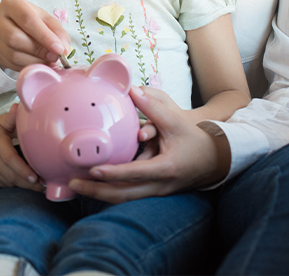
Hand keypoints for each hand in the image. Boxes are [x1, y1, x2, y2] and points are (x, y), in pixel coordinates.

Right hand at [0, 0, 70, 71]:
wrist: (10, 23)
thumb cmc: (30, 19)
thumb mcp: (45, 18)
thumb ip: (57, 31)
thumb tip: (63, 48)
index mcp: (11, 3)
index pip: (27, 20)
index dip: (45, 36)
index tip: (59, 49)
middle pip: (15, 38)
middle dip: (38, 50)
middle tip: (55, 57)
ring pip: (12, 54)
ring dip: (34, 61)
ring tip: (48, 61)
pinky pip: (10, 64)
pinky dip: (27, 67)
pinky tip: (37, 64)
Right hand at [0, 103, 43, 190]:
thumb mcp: (1, 120)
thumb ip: (12, 117)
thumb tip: (21, 106)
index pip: (10, 159)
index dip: (23, 170)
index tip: (36, 177)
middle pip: (10, 175)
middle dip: (27, 183)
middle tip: (43, 186)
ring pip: (6, 182)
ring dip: (21, 185)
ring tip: (36, 185)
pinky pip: (0, 184)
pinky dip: (12, 184)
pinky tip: (23, 183)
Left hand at [68, 86, 230, 203]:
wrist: (214, 158)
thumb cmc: (195, 138)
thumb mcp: (175, 120)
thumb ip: (153, 107)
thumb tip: (132, 90)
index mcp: (165, 168)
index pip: (135, 173)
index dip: (113, 173)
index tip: (93, 170)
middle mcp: (159, 186)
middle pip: (124, 195)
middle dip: (96, 191)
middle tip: (73, 183)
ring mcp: (156, 193)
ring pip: (123, 199)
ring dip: (99, 194)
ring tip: (76, 186)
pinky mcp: (153, 193)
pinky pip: (128, 196)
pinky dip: (109, 192)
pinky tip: (92, 186)